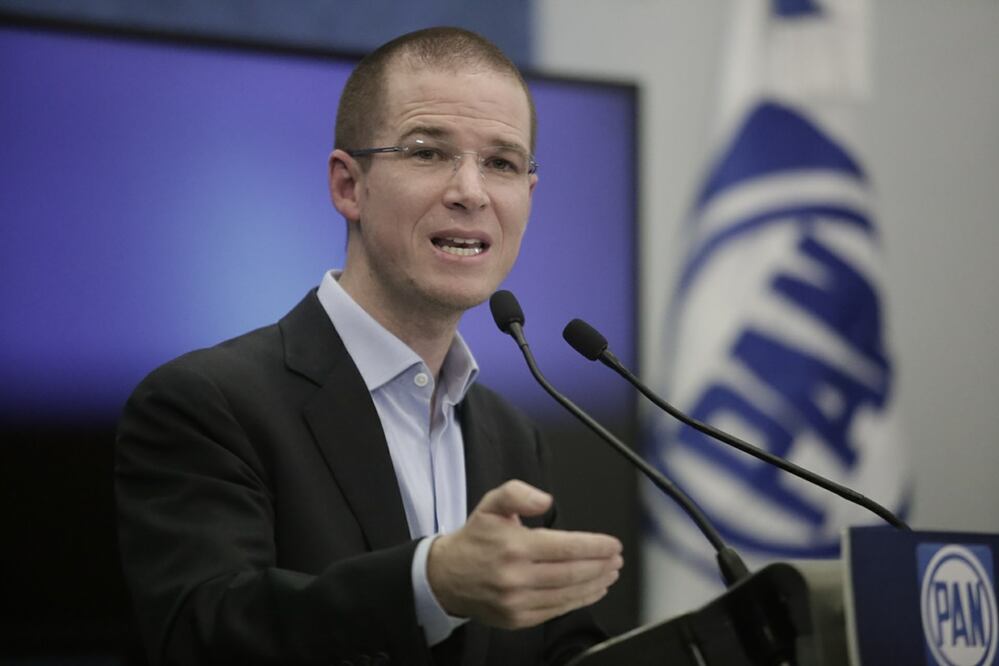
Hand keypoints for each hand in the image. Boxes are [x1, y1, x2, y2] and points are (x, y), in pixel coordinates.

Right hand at [426, 480, 622, 629]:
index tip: (613, 544)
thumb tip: (545, 500)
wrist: (447, 577)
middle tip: (616, 558)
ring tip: (611, 572)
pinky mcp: (518, 619)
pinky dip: (579, 600)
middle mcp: (516, 577)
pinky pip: (556, 610)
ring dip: (596, 583)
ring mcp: (517, 601)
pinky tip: (592, 590)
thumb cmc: (476, 539)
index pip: (565, 547)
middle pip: (572, 573)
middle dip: (601, 565)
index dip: (595, 546)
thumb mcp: (492, 504)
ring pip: (568, 594)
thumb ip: (518, 493)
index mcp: (514, 546)